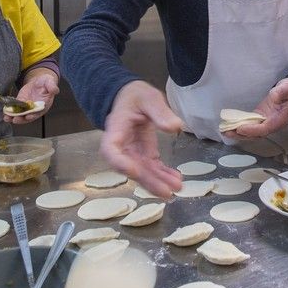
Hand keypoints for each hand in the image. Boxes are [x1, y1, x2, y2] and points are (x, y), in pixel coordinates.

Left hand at [7, 68, 58, 123]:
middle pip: (28, 116)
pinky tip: (5, 113)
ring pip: (20, 115)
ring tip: (7, 118)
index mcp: (44, 105)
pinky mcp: (21, 104)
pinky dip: (10, 112)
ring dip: (13, 117)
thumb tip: (56, 90)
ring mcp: (27, 107)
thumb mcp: (50, 82)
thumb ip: (52, 87)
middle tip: (15, 120)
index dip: (33, 115)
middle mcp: (35, 109)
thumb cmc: (46, 82)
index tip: (28, 117)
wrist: (38, 81)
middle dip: (21, 119)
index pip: (39, 112)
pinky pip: (15, 110)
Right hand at [99, 81, 182, 198]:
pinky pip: (151, 167)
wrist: (131, 97)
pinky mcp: (143, 152)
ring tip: (177, 188)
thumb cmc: (135, 95)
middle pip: (131, 167)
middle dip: (148, 181)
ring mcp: (132, 151)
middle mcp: (122, 144)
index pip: (110, 149)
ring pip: (142, 171)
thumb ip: (160, 111)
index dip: (119, 163)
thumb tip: (174, 127)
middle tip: (167, 192)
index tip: (134, 172)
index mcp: (116, 128)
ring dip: (158, 182)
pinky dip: (163, 174)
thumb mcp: (148, 97)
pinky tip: (176, 180)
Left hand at [226, 78, 287, 138]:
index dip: (252, 130)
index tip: (240, 128)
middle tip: (227, 132)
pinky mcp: (260, 118)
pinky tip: (230, 126)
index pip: (264, 129)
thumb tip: (275, 95)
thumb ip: (282, 91)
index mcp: (279, 120)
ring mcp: (266, 122)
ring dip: (238, 133)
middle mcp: (272, 124)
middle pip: (256, 134)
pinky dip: (240, 127)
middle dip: (241, 135)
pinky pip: (250, 126)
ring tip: (224, 131)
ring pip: (251, 132)